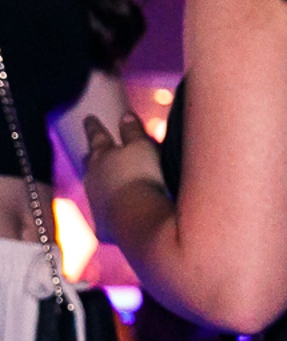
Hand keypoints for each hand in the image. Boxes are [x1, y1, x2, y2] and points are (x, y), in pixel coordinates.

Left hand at [82, 111, 168, 228]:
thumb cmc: (142, 177)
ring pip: (93, 188)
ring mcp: (95, 201)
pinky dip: (109, 211)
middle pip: (89, 162)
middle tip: (89, 152)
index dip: (94, 126)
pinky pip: (104, 215)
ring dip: (98, 184)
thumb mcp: (143, 147)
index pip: (97, 135)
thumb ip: (133, 131)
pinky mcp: (102, 225)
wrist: (137, 219)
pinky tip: (116, 215)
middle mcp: (93, 177)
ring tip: (102, 183)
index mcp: (103, 155)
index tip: (89, 118)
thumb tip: (126, 115)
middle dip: (91, 156)